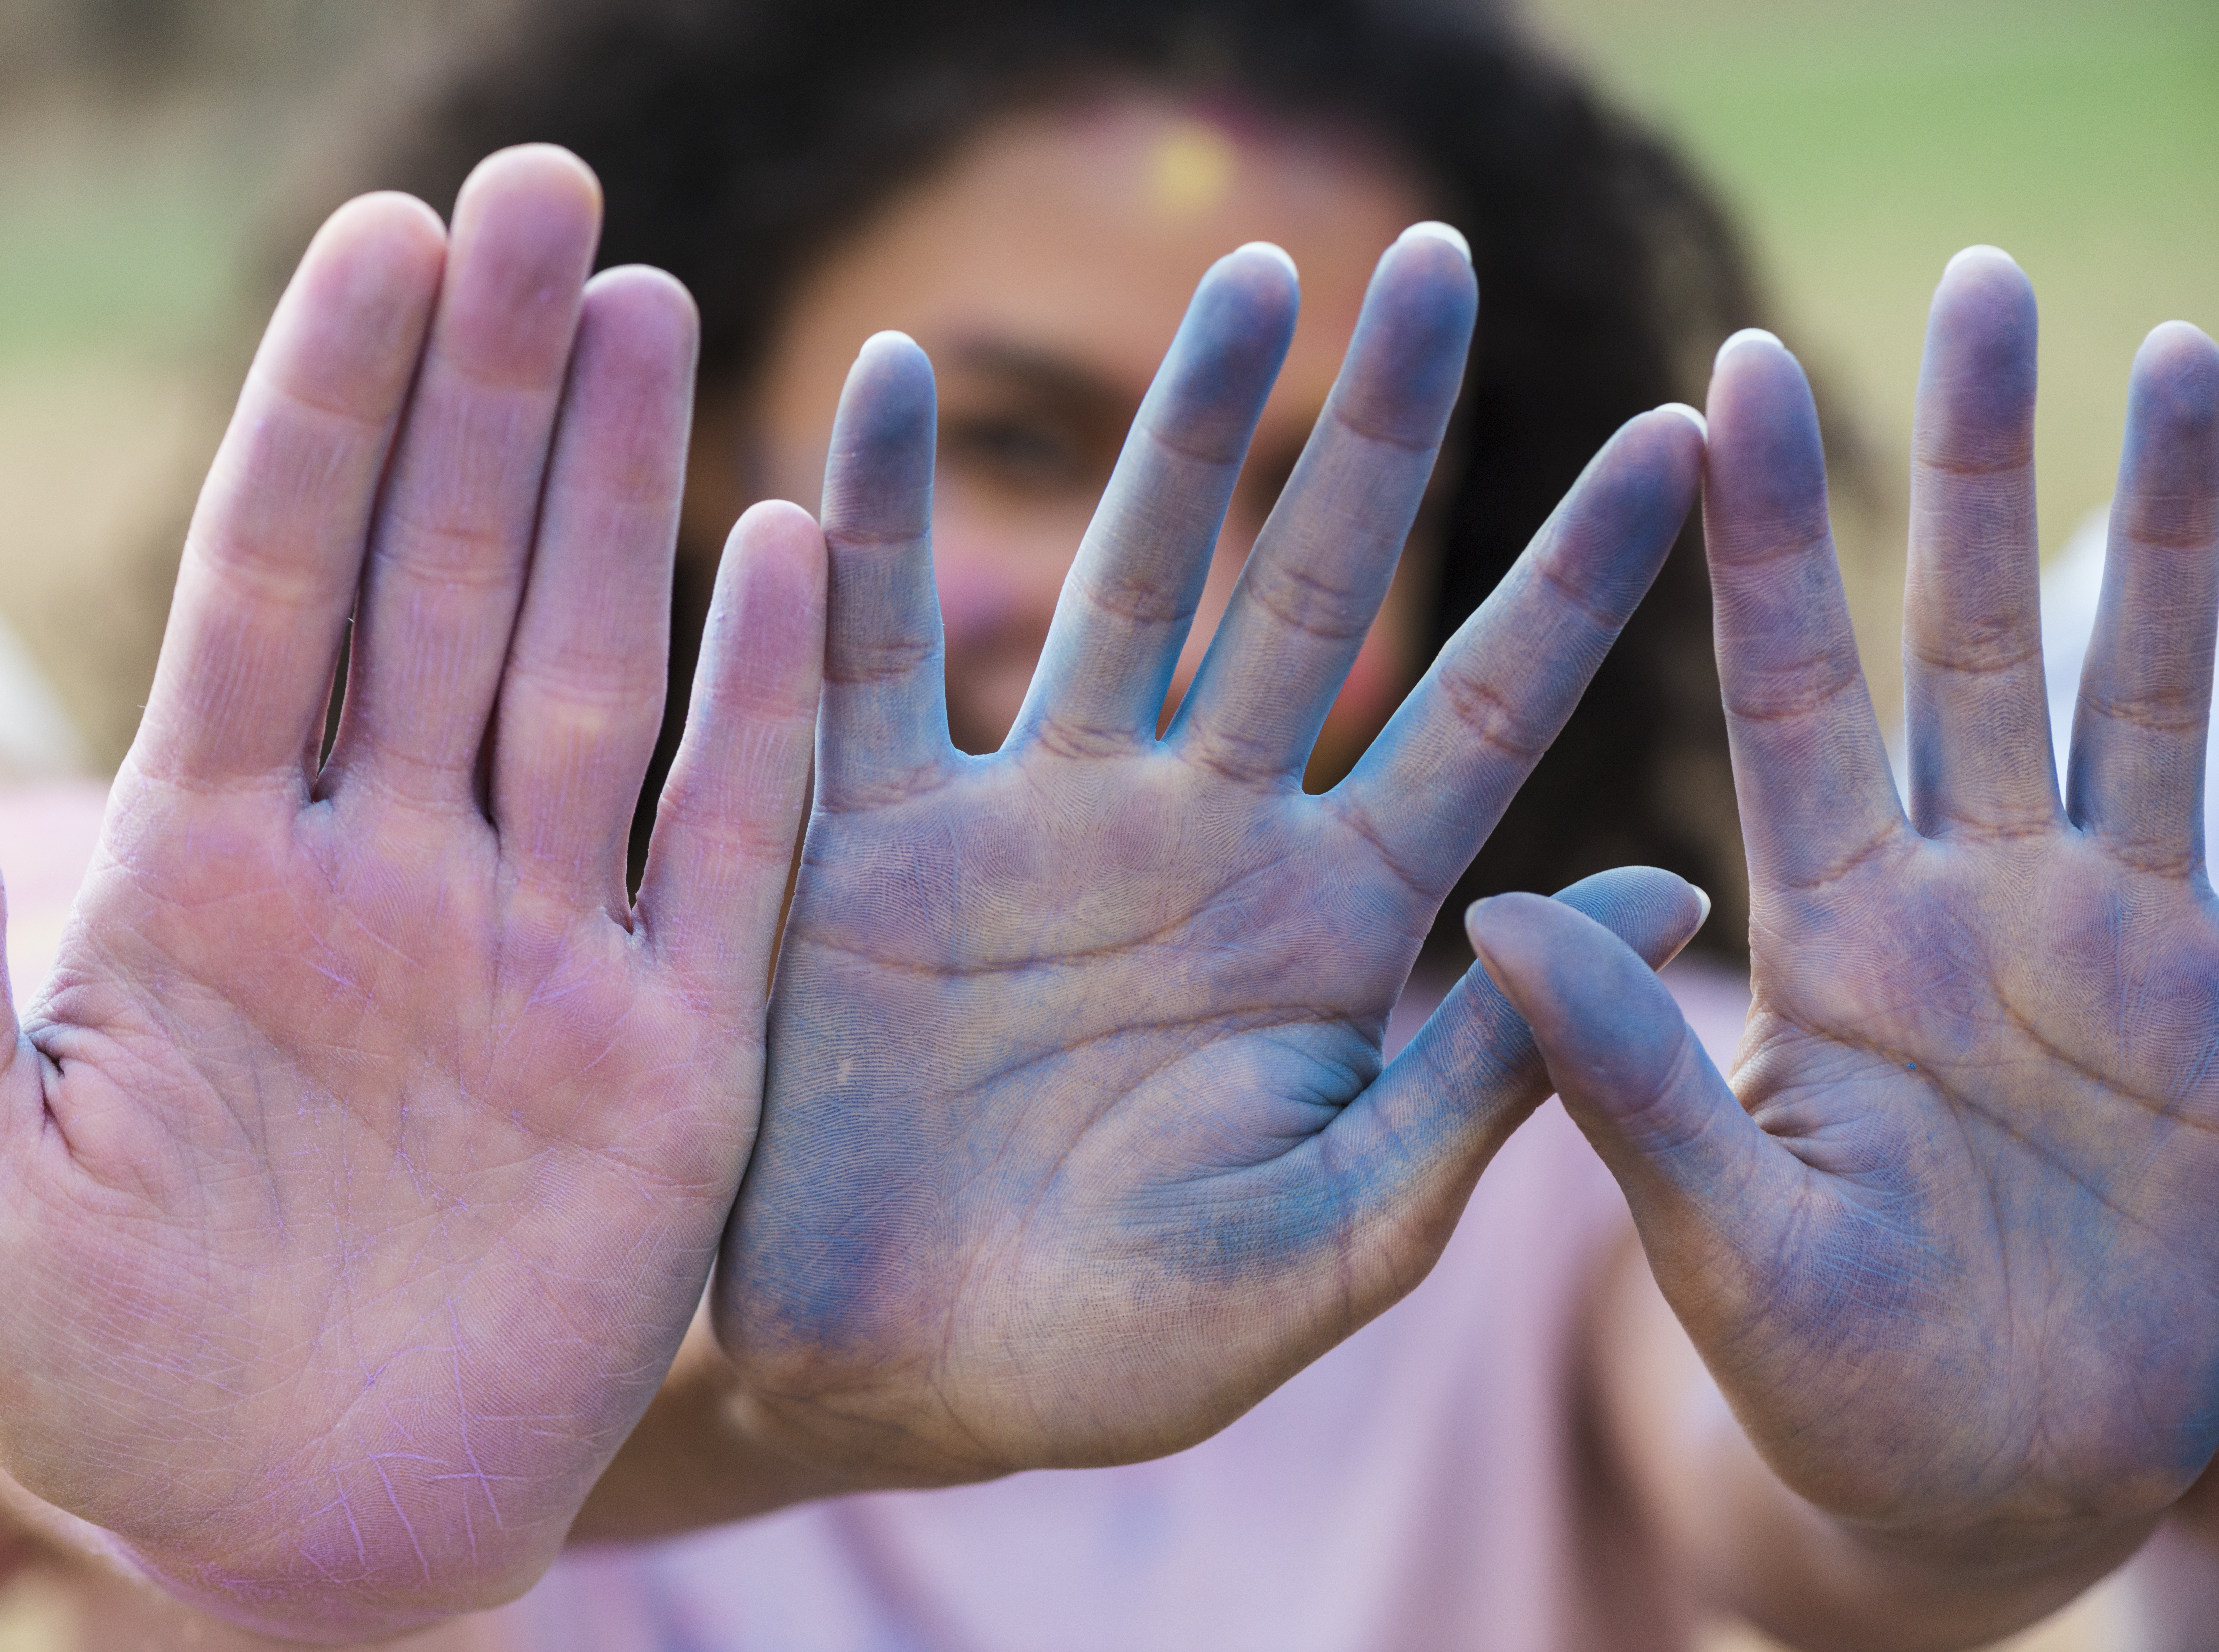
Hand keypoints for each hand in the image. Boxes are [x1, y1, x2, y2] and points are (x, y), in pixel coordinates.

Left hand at [0, 146, 825, 1638]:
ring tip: (642, 304)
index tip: (374, 237)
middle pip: (445, 582)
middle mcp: (394, 872)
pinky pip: (726, 850)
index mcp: (220, 874)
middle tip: (539, 196)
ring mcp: (542, 950)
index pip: (276, 584)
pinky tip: (784, 546)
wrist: (282, 1518)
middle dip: (488, 389)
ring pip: (588, 672)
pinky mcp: (668, 1052)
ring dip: (617, 492)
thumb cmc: (90, 1363)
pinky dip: (761, 708)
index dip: (326, 410)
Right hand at [713, 230, 1710, 1480]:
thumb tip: (1667, 891)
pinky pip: (866, 651)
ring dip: (1174, 429)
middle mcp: (1187, 840)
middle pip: (1302, 597)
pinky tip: (890, 379)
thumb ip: (1488, 1085)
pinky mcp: (864, 836)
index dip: (1575, 586)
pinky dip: (873, 520)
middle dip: (1373, 435)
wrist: (878, 1377)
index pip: (1476, 721)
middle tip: (1440, 259)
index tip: (1677, 445)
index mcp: (1316, 936)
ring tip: (1245, 276)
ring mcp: (1027, 822)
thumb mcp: (1332, 1247)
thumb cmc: (1113, 1352)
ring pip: (1114, 579)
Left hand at [1470, 252, 2218, 1572]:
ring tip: (2171, 347)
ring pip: (2125, 684)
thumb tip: (1484, 918)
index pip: (1787, 700)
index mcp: (1827, 949)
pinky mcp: (2216, 989)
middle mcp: (1961, 905)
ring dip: (2155, 525)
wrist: (1986, 1480)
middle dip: (1973, 470)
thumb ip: (1616, 1088)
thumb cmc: (1833, 1390)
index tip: (1728, 388)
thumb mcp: (1719, 1246)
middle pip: (1959, 644)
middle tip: (1984, 282)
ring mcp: (2101, 936)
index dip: (1766, 548)